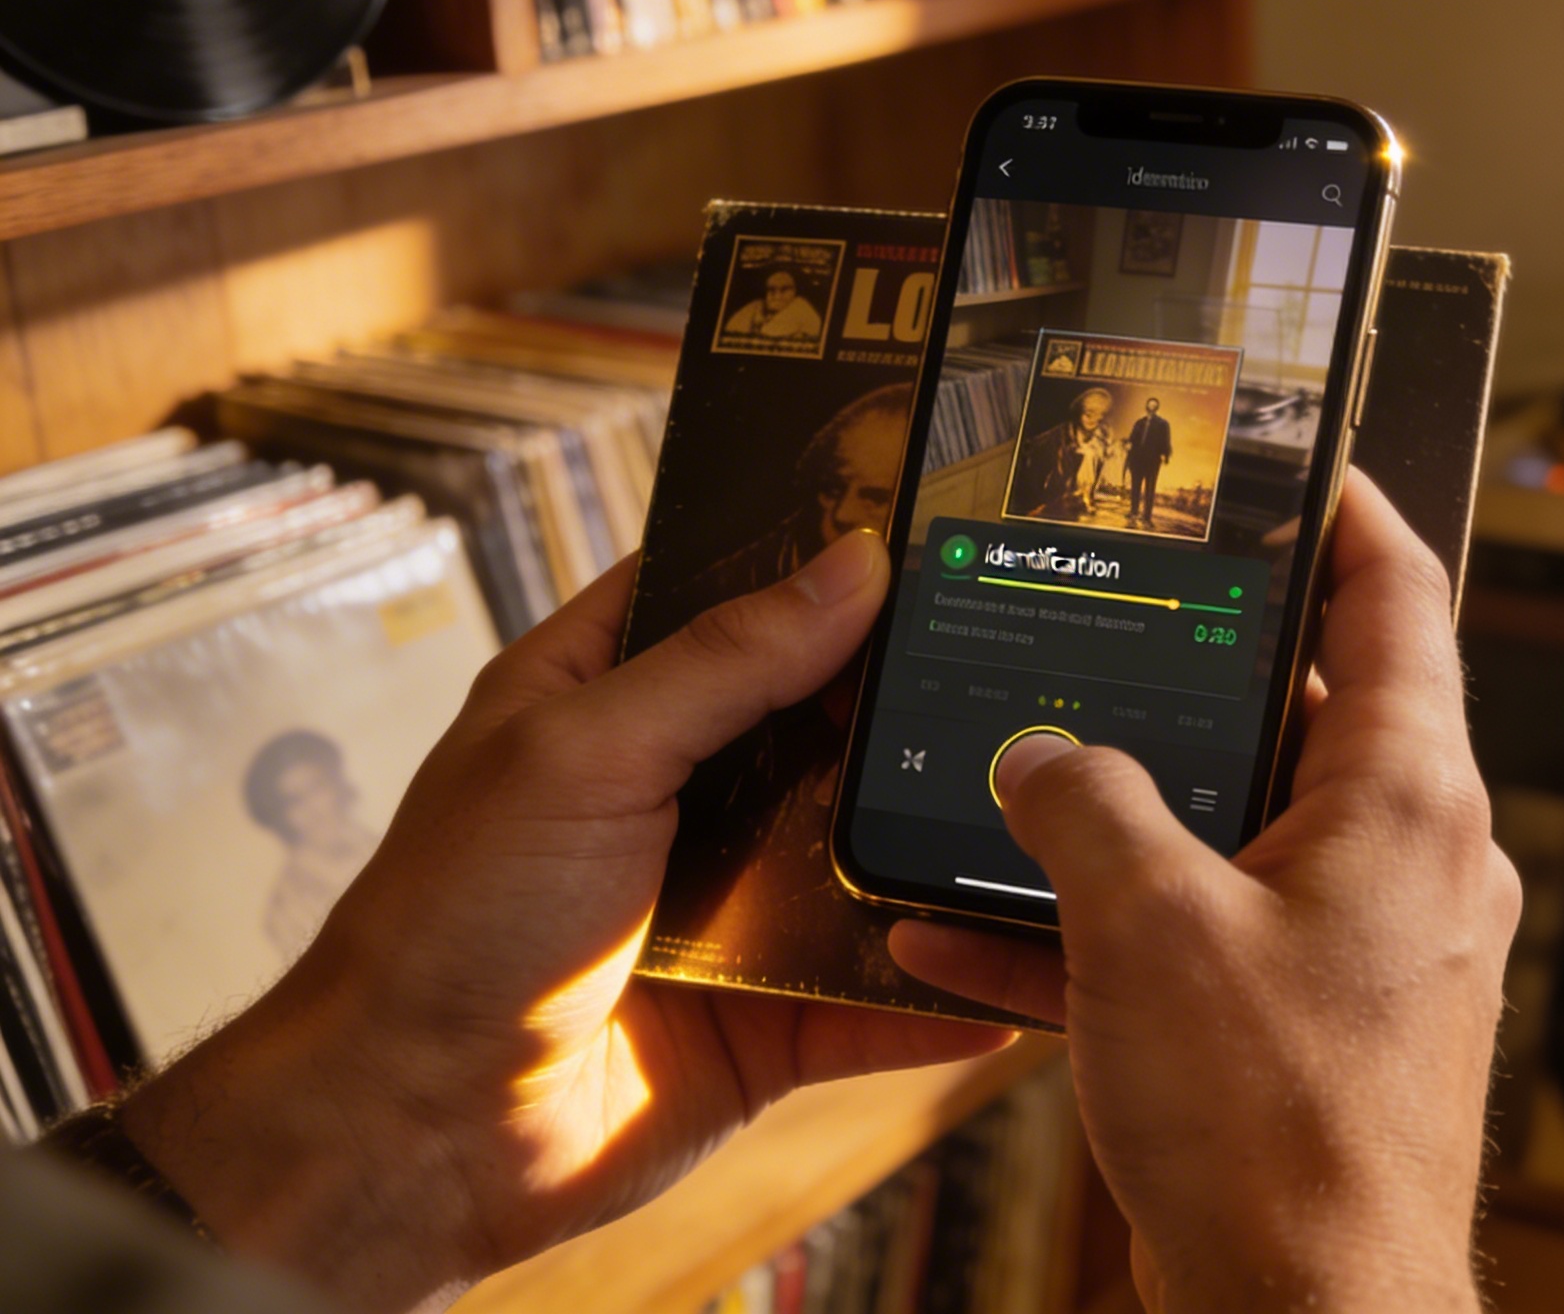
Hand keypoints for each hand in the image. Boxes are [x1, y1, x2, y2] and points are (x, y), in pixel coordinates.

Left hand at [121, 534, 1010, 1311]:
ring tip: (1050, 804)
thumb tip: (856, 566)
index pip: (727, 594)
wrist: (416, 1133)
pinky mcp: (771, 1018)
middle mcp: (681, 795)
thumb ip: (724, 661)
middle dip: (910, 702)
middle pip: (824, 723)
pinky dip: (945, 991)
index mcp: (606, 701)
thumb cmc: (454, 921)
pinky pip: (880, 998)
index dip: (816, 560)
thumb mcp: (583, 752)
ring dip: (938, 843)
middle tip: (1032, 657)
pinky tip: (1025, 960)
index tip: (934, 527)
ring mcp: (732, 906)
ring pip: (867, 858)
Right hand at [891, 473, 1520, 1313]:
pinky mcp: (1310, 1028)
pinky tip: (971, 927)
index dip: (1348, 511)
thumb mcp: (1146, 926)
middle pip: (1306, 710)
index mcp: (1405, 796)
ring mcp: (1363, 948)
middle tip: (1103, 606)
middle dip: (1192, 667)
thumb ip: (1084, 805)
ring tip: (1008, 763)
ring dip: (1121, 809)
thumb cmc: (1273, 1127)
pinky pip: (1202, 939)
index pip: (1401, 598)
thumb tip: (1040, 754)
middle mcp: (1406, 859)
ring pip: (1235, 831)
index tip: (1294, 458)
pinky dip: (1106, 926)